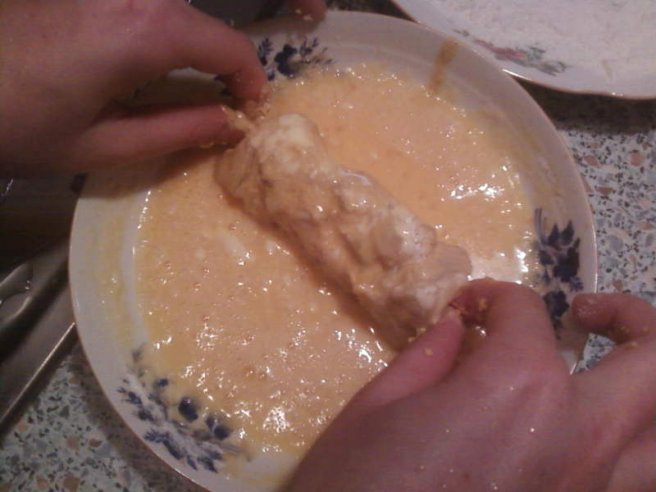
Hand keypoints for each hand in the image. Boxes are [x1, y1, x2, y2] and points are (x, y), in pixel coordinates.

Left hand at [0, 0, 323, 175]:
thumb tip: (227, 123)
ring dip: (214, 29)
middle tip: (305, 14)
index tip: (252, 107)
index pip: (228, 47)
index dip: (251, 79)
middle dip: (260, 18)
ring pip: (186, 1)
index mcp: (145, 32)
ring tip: (227, 64)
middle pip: (212, 5)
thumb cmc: (14, 122)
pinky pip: (157, 4)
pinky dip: (181, 21)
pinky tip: (186, 48)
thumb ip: (176, 130)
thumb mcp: (100, 145)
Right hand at [289, 280, 655, 490]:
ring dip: (645, 388)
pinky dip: (630, 451)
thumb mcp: (376, 407)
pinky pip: (636, 482)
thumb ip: (429, 356)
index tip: (463, 308)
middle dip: (627, 317)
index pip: (527, 313)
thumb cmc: (358, 485)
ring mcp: (592, 488)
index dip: (491, 296)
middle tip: (583, 314)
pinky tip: (587, 437)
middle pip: (649, 360)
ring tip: (609, 374)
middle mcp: (577, 434)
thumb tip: (461, 329)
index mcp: (517, 388)